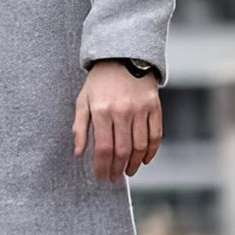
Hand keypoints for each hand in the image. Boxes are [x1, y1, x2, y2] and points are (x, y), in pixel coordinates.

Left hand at [72, 61, 162, 180]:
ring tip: (128, 171)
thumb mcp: (83, 101)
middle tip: (114, 178)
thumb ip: (80, 127)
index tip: (102, 176)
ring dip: (134, 164)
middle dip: (117, 170)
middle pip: (122, 151)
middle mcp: (122, 111)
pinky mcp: (154, 107)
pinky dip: (151, 152)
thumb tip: (78, 153)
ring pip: (140, 146)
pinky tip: (144, 160)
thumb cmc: (99, 82)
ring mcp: (140, 109)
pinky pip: (155, 135)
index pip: (103, 148)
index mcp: (101, 111)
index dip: (102, 167)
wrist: (123, 57)